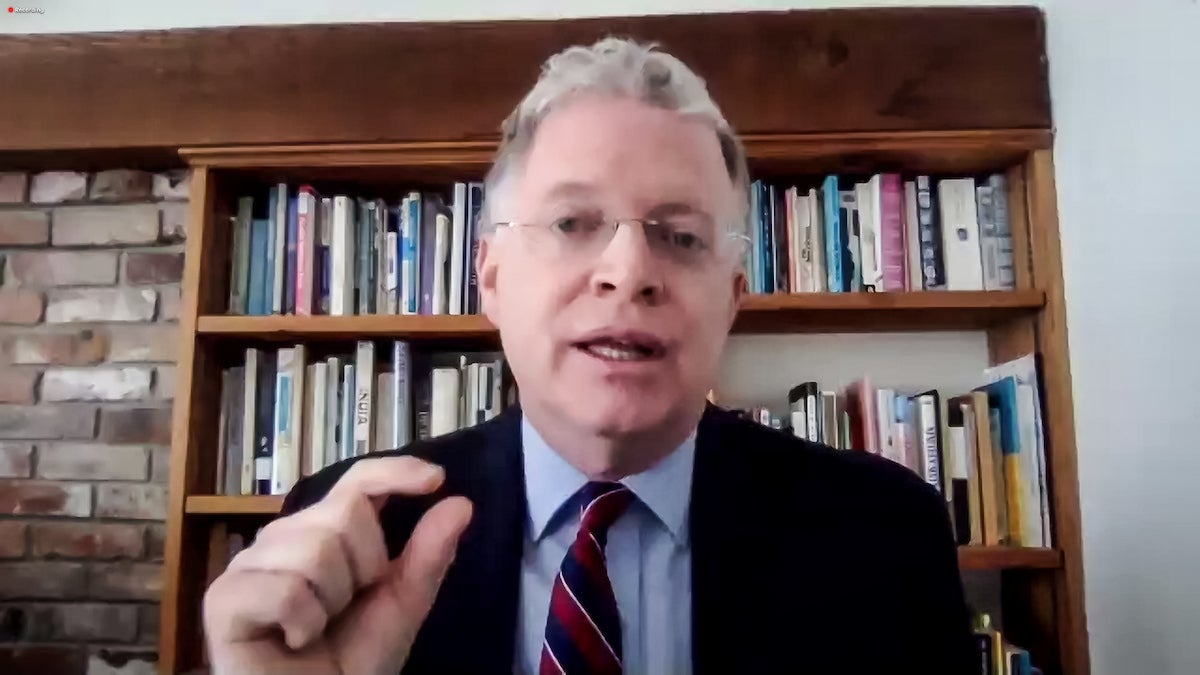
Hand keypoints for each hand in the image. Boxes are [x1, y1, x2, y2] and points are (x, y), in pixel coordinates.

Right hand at [203, 456, 473, 674]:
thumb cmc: (351, 662)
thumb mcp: (402, 606)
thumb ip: (429, 556)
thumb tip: (461, 503)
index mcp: (323, 531)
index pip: (357, 483)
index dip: (394, 472)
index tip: (435, 479)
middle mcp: (282, 537)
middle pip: (345, 513)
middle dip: (364, 568)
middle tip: (344, 610)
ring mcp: (249, 565)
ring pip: (316, 550)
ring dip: (332, 603)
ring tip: (314, 629)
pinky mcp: (223, 599)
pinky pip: (286, 590)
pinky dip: (302, 623)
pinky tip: (291, 641)